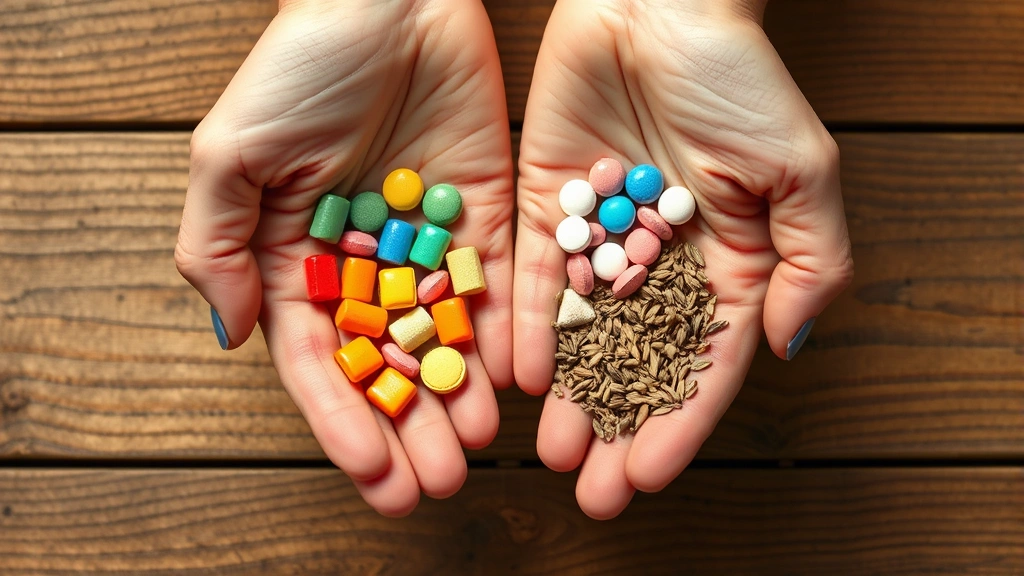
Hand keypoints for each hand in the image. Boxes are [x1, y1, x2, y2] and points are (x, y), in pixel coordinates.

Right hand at [175, 0, 513, 515]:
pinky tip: (516, 382)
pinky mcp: (490, 215)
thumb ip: (218, 245)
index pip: (321, 358)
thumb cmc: (299, 64)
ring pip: (449, 338)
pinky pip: (501, 286)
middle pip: (390, 363)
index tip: (370, 472)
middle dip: (411, 426)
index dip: (343, 419)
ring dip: (461, 396)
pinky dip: (508, 335)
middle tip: (434, 484)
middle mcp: (371, 264)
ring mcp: (433, 243)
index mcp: (301, 259)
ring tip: (478, 449)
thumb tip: (232, 336)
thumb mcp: (230, 152)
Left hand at [514, 0, 852, 518]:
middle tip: (591, 490)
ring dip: (568, 396)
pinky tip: (520, 378)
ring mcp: (598, 239)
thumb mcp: (800, 171)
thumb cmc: (738, 78)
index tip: (650, 474)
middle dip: (616, 428)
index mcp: (724, 264)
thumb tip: (786, 347)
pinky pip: (535, 279)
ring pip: (582, 334)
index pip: (702, 362)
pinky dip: (528, 327)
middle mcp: (657, 264)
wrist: (657, 0)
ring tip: (553, 452)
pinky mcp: (544, 208)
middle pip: (636, 364)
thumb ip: (807, 262)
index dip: (679, 421)